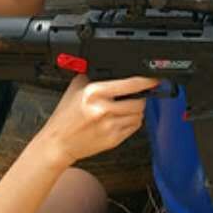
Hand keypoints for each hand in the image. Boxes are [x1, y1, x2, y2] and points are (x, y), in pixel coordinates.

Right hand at [37, 74, 151, 165]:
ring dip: (137, 110)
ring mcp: (110, 126)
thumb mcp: (74, 90)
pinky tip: (122, 119)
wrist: (59, 143)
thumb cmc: (65, 118)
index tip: (153, 80)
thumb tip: (110, 69)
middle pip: (139, 101)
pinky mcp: (113, 139)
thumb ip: (91, 77)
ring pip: (139, 115)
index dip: (146, 81)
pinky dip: (132, 122)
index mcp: (94, 93)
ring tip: (126, 108)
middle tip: (136, 95)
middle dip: (140, 97)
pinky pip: (134, 127)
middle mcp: (104, 110)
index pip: (130, 84)